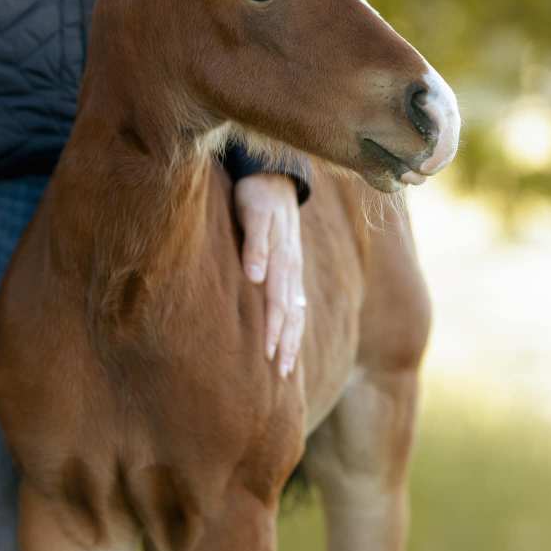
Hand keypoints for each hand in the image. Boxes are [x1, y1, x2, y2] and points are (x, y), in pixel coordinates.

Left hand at [234, 173, 305, 377]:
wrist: (273, 174)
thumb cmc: (257, 194)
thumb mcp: (253, 212)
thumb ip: (255, 243)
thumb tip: (255, 276)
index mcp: (283, 257)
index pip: (278, 302)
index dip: (273, 329)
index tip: (268, 356)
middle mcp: (292, 266)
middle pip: (291, 313)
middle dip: (286, 344)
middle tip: (281, 376)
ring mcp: (295, 266)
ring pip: (296, 309)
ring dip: (292, 338)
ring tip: (286, 367)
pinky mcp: (292, 264)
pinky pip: (297, 299)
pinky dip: (295, 321)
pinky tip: (293, 336)